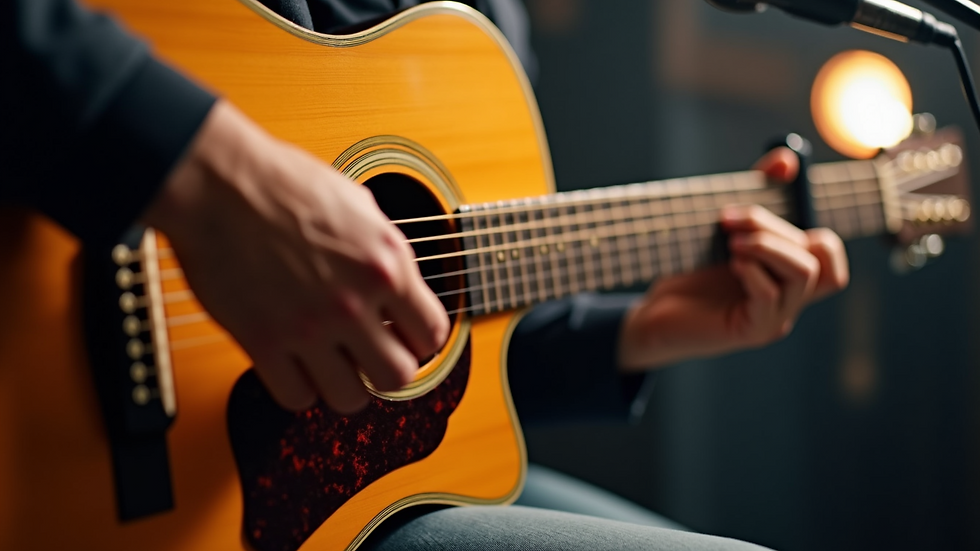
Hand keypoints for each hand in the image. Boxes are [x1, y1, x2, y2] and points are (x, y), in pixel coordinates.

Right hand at [143, 100, 448, 412]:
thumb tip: (399, 286)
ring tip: (332, 364)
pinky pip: (297, 397)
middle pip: (398, 377)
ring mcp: (308, 326)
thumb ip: (383, 252)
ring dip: (344, 385)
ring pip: (351, 398)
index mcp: (384, 263)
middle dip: (386, 369)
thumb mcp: (358, 205)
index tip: (404, 338)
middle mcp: (352, 300)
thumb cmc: (282, 182)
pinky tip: (295, 364)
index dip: (419, 341)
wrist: (216, 181)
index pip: (431, 334)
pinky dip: (299, 388)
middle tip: (369, 355)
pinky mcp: (263, 342)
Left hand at [617, 148, 848, 370]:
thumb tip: (786, 160)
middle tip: (730, 220)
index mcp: (786, 276)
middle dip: (773, 227)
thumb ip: (756, 194)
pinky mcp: (753, 332)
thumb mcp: (724, 228)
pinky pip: (772, 296)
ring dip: (767, 246)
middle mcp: (789, 299)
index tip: (775, 208)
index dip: (813, 224)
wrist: (656, 314)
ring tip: (730, 243)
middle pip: (815, 255)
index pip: (830, 254)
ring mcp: (775, 318)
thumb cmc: (690, 271)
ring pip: (802, 273)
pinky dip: (752, 271)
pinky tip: (730, 264)